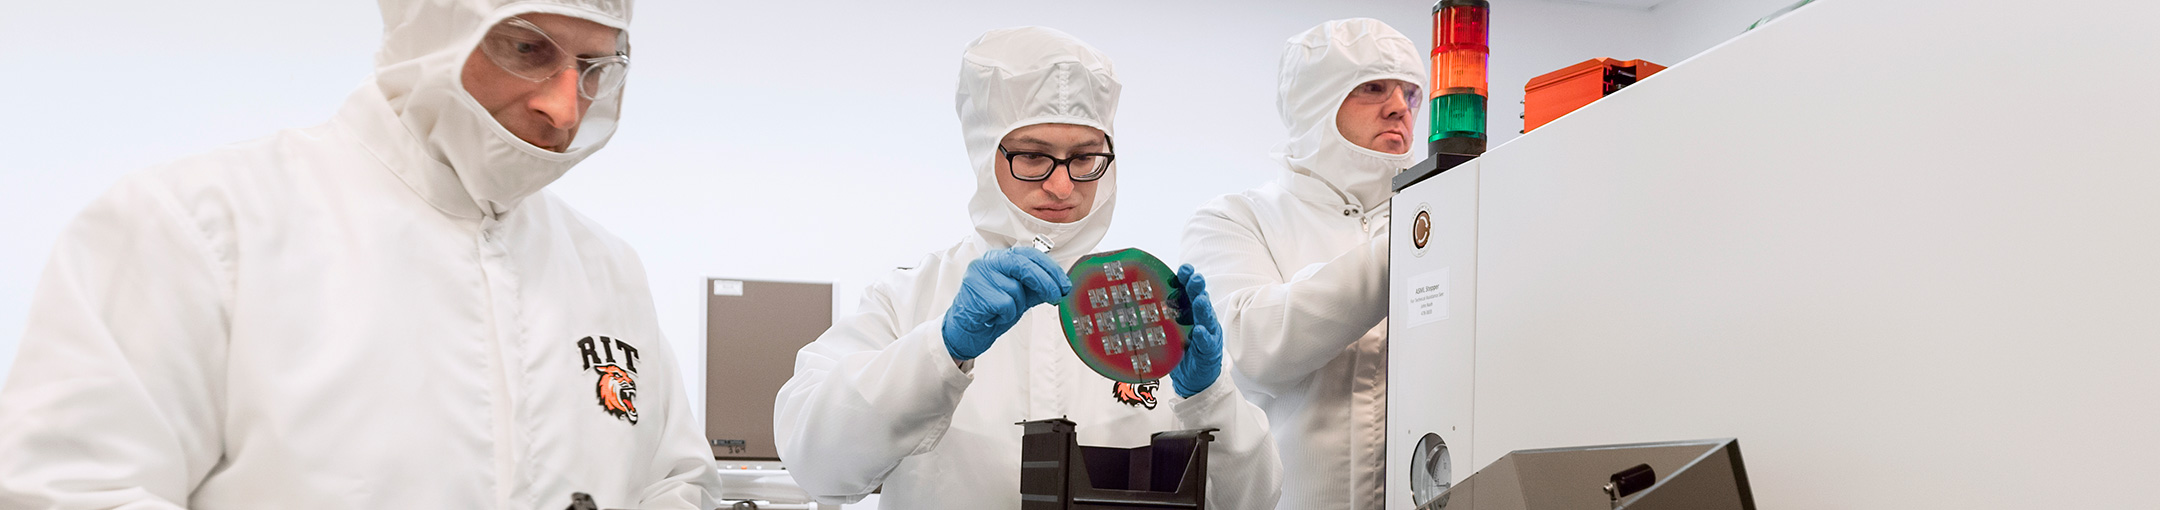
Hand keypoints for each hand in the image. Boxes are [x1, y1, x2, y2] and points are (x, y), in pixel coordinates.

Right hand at [943, 247, 1071, 361]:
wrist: (965, 331)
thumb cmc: (991, 311)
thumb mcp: (1019, 296)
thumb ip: (1036, 287)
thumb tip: (1060, 286)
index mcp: (1000, 258)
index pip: (1029, 254)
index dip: (1050, 268)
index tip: (1063, 284)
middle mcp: (988, 261)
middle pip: (1024, 265)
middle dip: (1045, 282)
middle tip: (1056, 296)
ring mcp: (980, 274)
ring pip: (1015, 288)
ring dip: (1017, 306)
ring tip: (1003, 311)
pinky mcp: (976, 290)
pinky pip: (1005, 303)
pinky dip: (1006, 315)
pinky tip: (995, 316)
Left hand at [1168, 264, 1222, 397]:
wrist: (1193, 378)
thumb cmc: (1180, 351)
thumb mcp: (1167, 330)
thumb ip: (1158, 316)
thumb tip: (1135, 301)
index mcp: (1189, 312)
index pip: (1188, 292)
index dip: (1187, 280)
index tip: (1183, 269)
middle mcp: (1200, 320)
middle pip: (1199, 300)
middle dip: (1197, 288)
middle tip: (1193, 278)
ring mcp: (1207, 335)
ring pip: (1207, 318)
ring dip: (1203, 308)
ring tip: (1199, 299)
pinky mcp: (1209, 351)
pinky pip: (1207, 343)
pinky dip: (1203, 336)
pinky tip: (1199, 330)